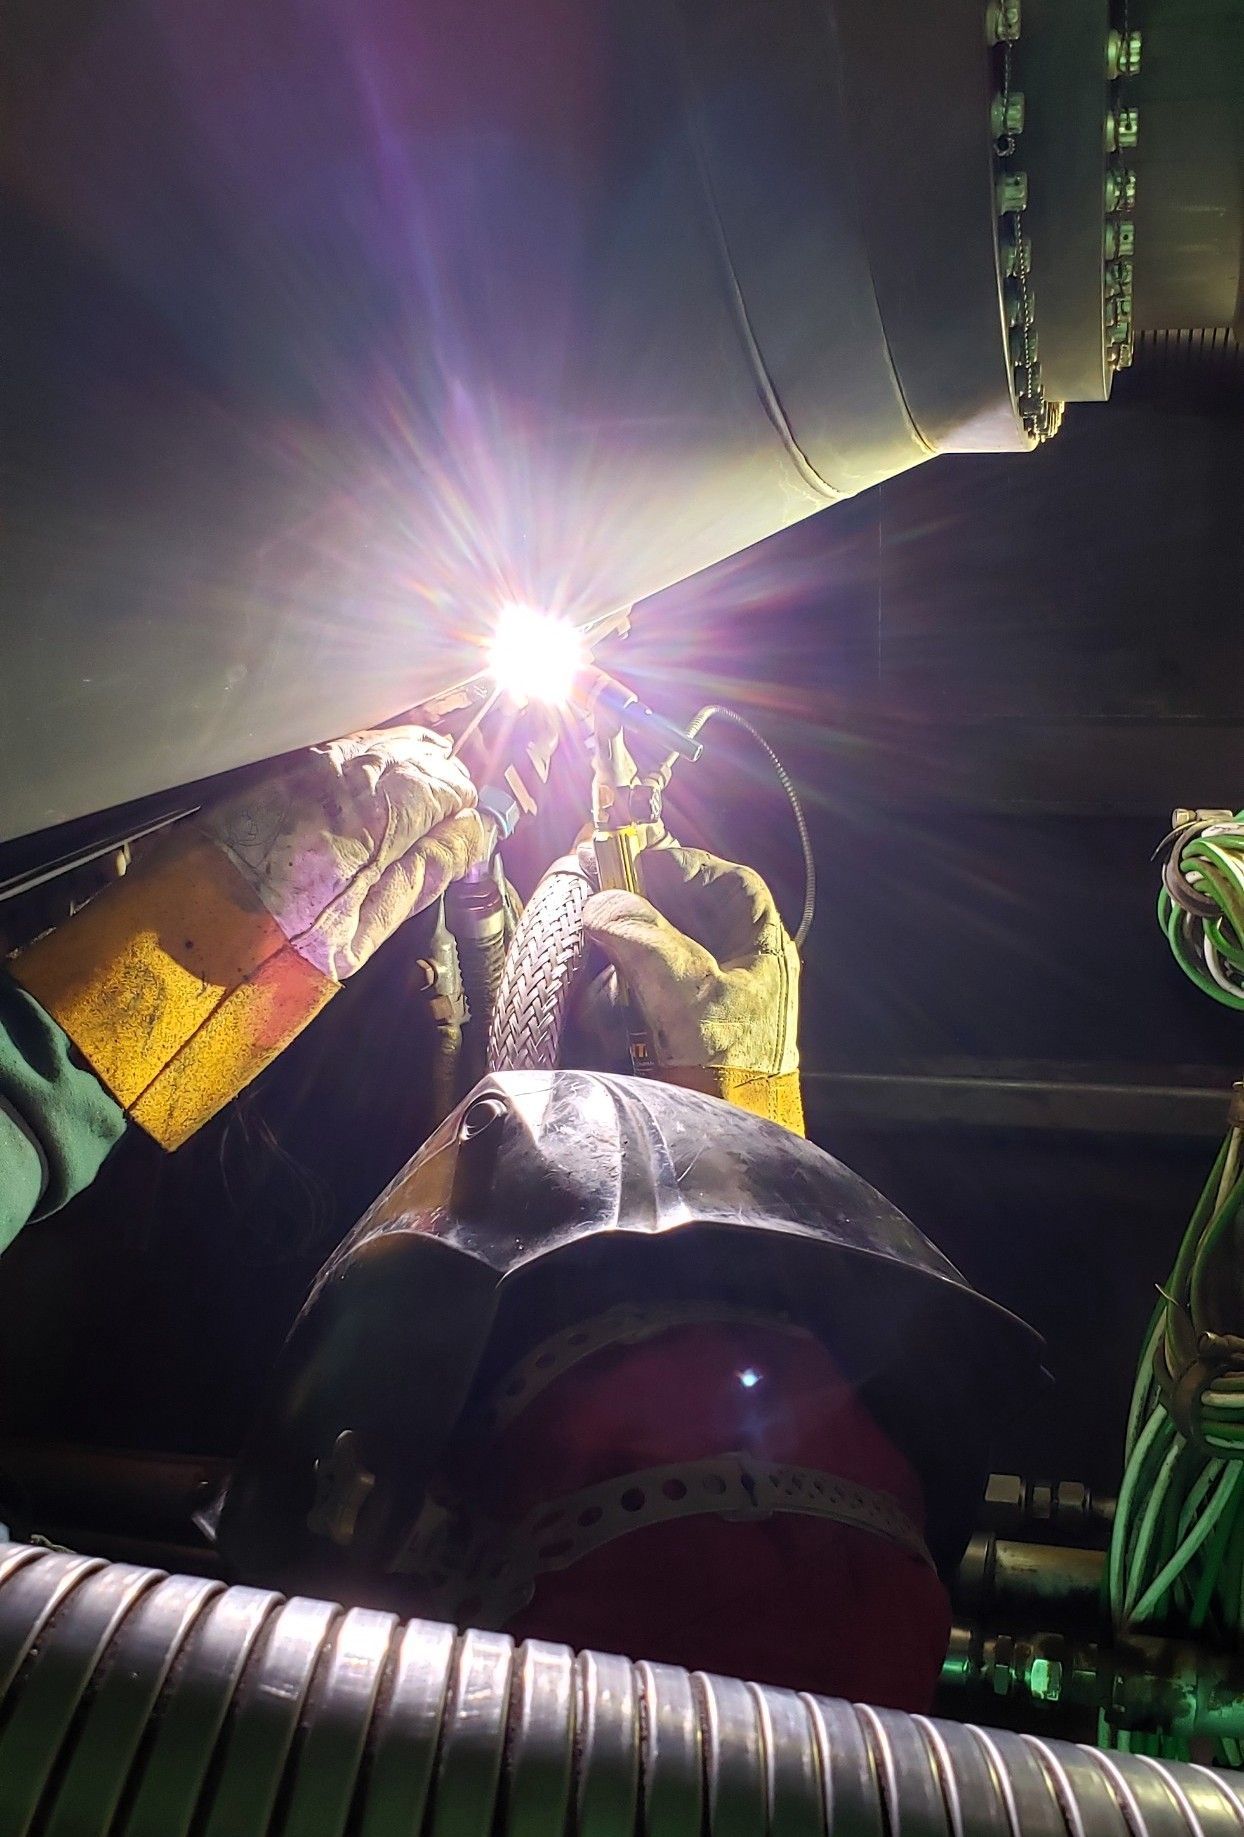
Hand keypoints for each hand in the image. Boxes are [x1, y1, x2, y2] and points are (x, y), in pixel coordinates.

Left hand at [201, 726, 488, 979]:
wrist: (188, 927)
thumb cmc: (275, 942)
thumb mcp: (369, 927)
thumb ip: (429, 871)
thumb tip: (474, 834)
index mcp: (378, 814)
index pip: (448, 783)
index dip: (462, 808)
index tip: (461, 832)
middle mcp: (345, 773)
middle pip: (418, 753)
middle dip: (435, 785)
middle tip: (437, 826)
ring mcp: (310, 763)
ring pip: (380, 745)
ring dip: (400, 773)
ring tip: (399, 818)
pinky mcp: (281, 766)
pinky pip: (342, 751)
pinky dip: (363, 770)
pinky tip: (358, 802)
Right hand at [581, 845, 801, 1128]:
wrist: (731, 1152)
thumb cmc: (731, 1072)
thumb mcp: (688, 994)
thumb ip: (645, 940)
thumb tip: (604, 903)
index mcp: (761, 951)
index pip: (729, 884)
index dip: (683, 864)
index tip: (636, 861)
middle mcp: (739, 972)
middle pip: (685, 918)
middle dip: (639, 917)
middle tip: (597, 907)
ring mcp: (709, 1006)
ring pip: (657, 959)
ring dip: (623, 965)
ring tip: (601, 974)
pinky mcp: (679, 1037)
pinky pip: (642, 1001)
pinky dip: (618, 1003)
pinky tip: (605, 1015)